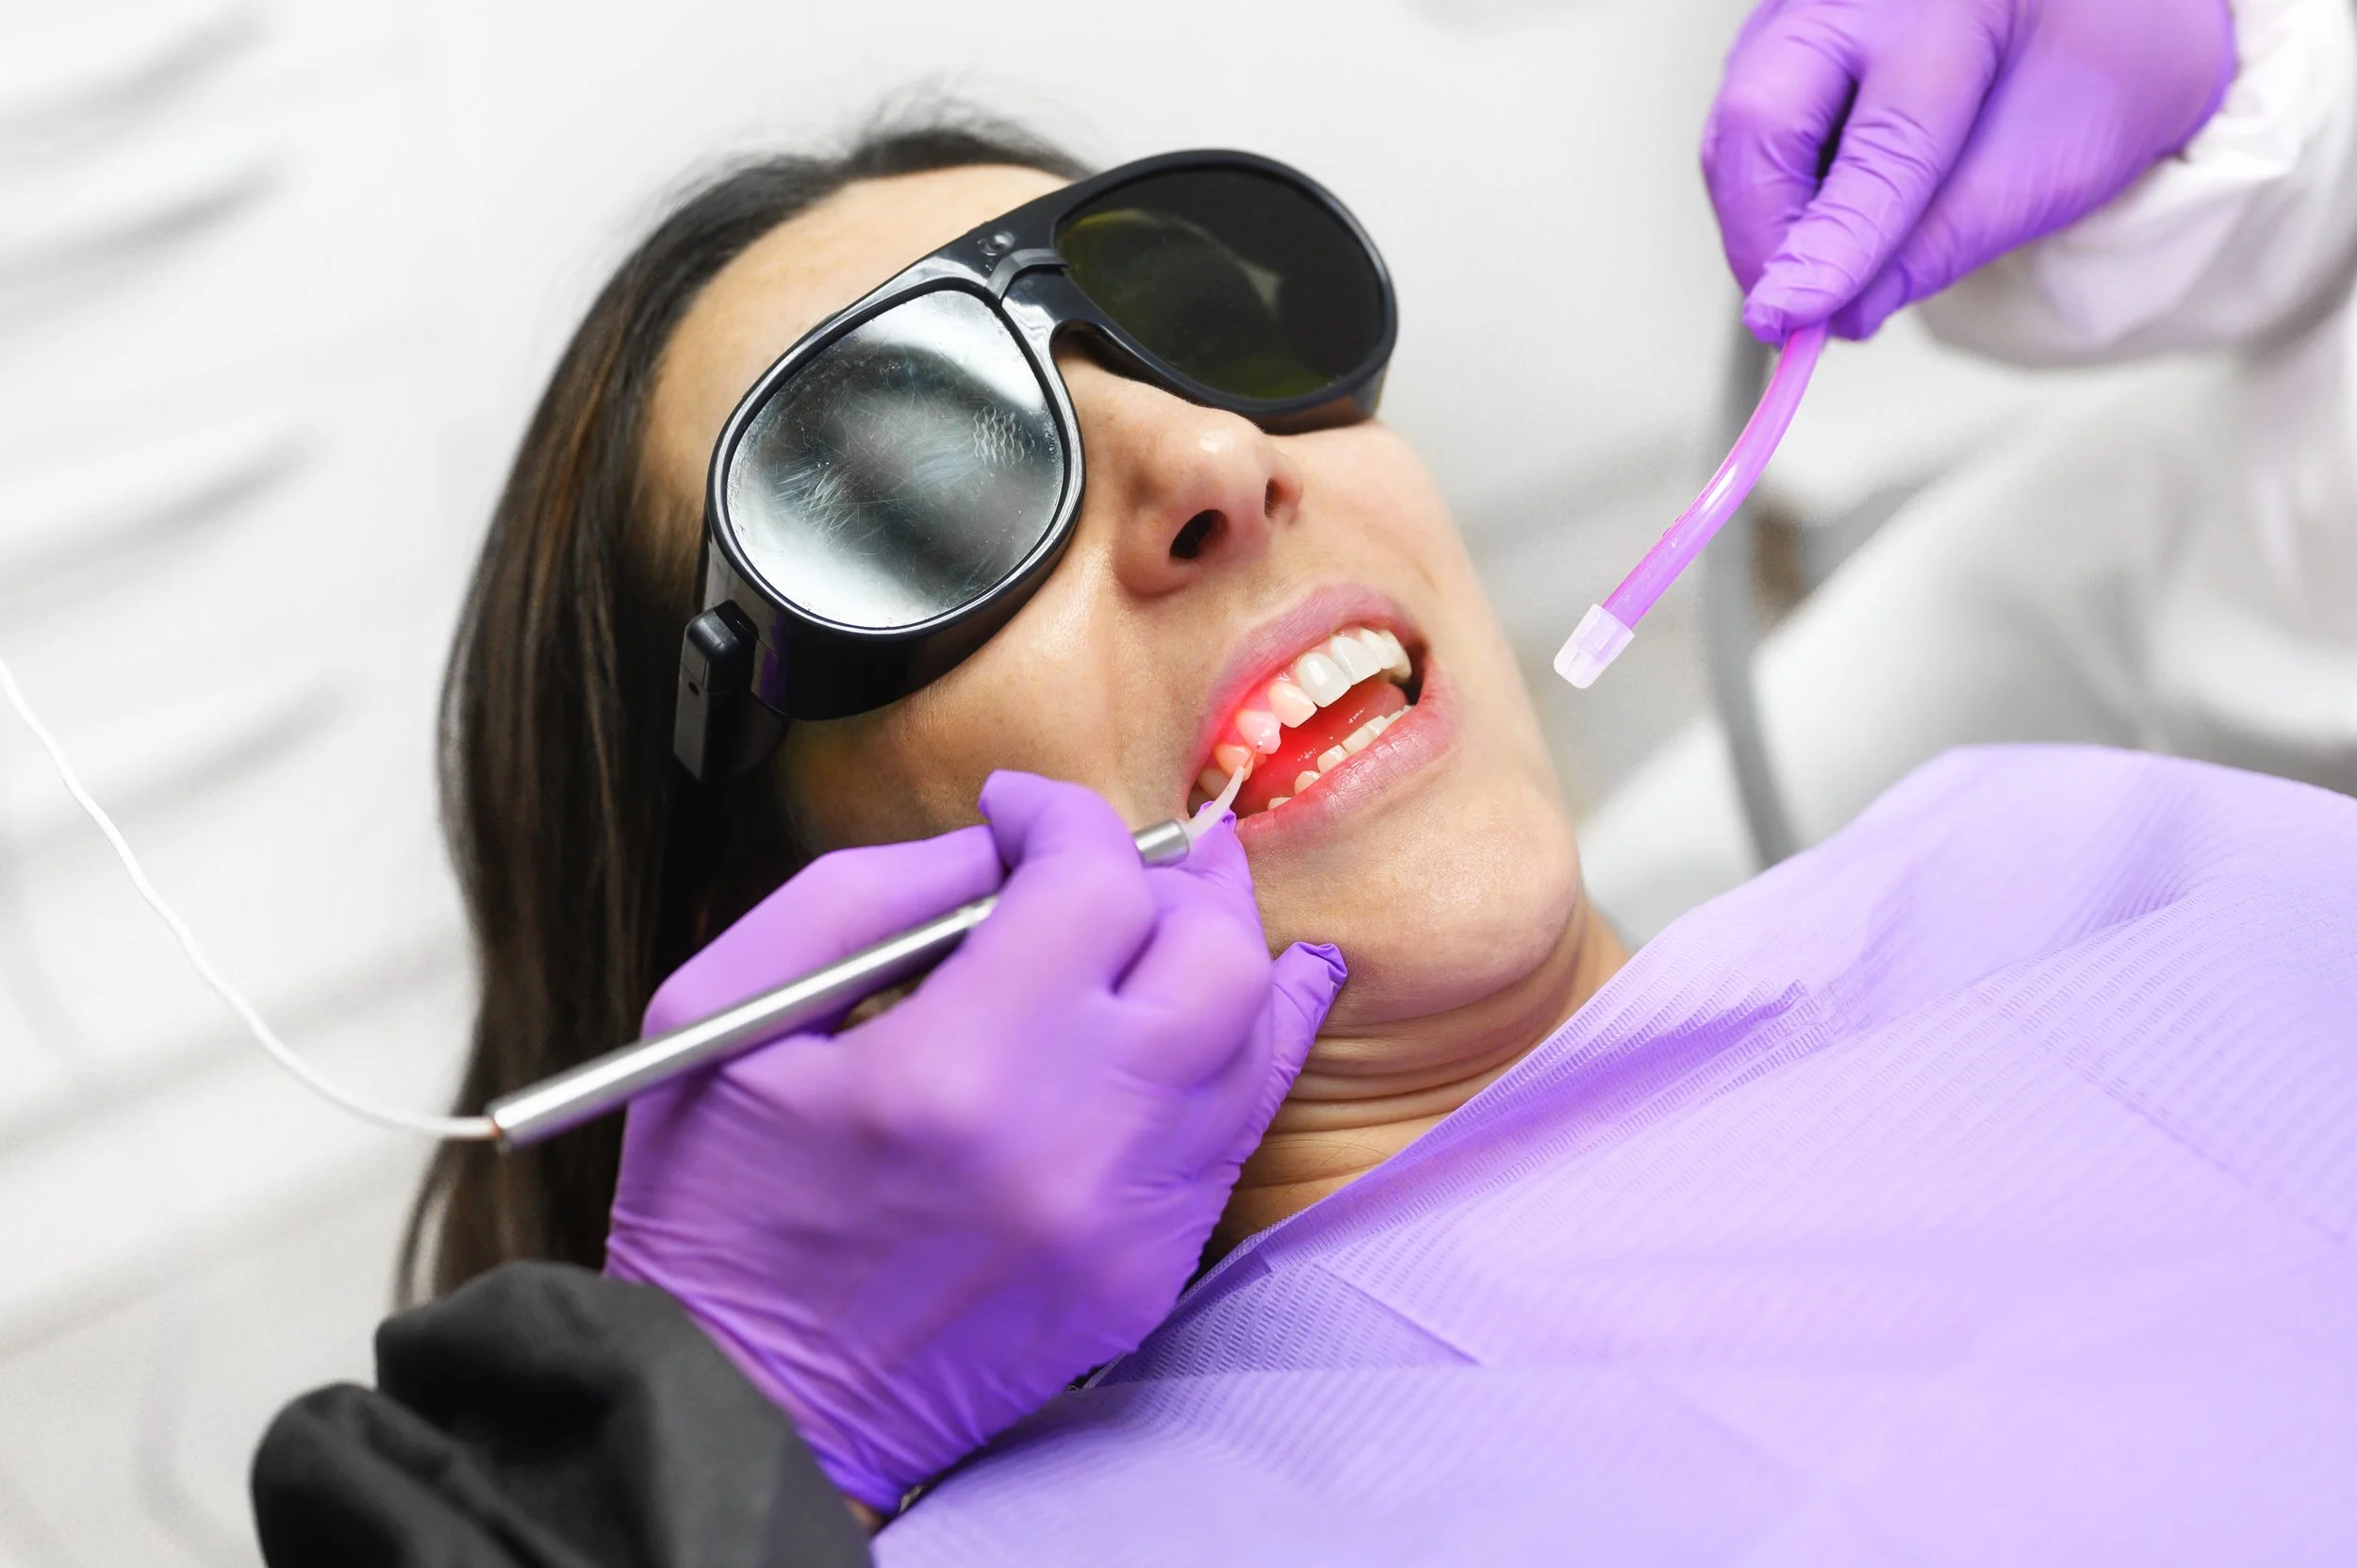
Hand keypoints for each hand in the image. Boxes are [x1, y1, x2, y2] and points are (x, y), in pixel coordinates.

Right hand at [602, 772, 1344, 1511]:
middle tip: (1109, 864)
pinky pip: (1234, 1132)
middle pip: (1215, 951)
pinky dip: (1228, 1054)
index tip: (1018, 812)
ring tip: (1164, 918)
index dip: (1061, 815)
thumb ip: (866, 895)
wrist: (742, 1405)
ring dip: (1215, 956)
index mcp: (953, 1070)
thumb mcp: (726, 1014)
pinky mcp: (1147, 1274)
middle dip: (1170, 878)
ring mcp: (1127, 1220)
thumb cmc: (716, 1210)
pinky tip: (1201, 1011)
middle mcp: (1071, 1143)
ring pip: (1254, 1039)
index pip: (1092, 883)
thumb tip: (993, 847)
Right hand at [1703, 0, 2234, 340]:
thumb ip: (1943, 240)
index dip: (1832, 245)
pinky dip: (1771, 187)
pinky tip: (1821, 214)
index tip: (1797, 318)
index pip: (1880, 146)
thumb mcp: (2050, 167)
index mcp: (1956, 2)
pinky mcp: (1785, 28)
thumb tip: (1841, 310)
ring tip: (1821, 264)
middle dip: (1761, 231)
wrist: (2110, 13)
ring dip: (1763, 216)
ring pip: (1737, 125)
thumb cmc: (2099, 70)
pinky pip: (1746, 120)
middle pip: (1760, 116)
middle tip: (1787, 309)